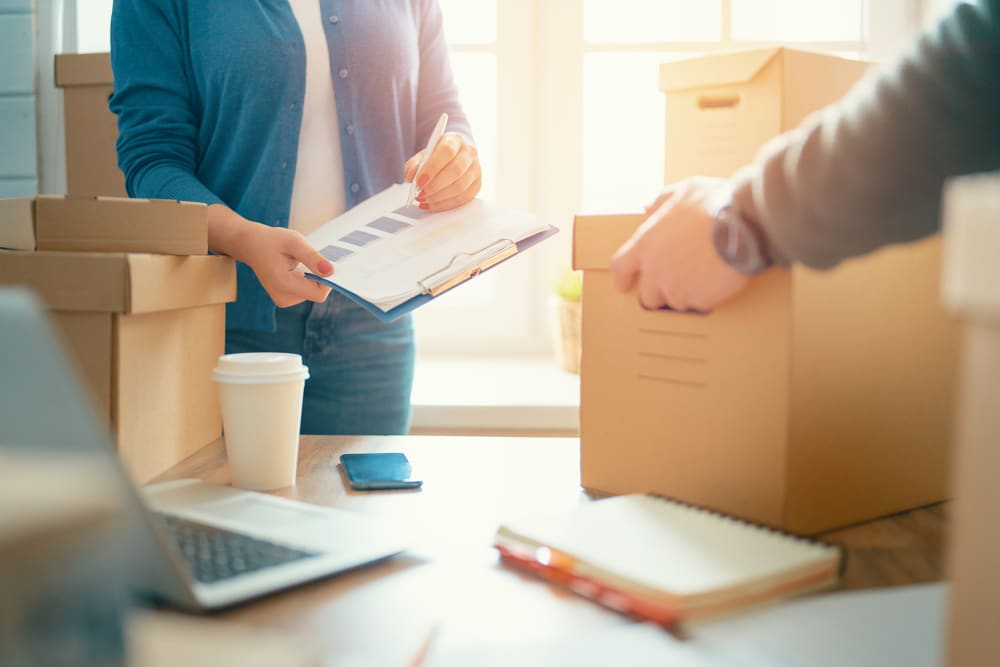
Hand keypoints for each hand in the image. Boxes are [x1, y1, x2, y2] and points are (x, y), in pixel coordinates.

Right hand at [235, 224, 333, 307]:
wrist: (251, 245)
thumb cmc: (271, 240)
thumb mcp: (294, 242)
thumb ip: (312, 257)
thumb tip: (331, 271)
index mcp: (284, 284)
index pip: (319, 293)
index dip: (327, 280)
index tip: (323, 263)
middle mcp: (283, 297)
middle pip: (316, 293)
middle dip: (318, 276)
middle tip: (308, 258)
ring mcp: (283, 300)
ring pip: (312, 292)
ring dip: (312, 277)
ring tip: (297, 263)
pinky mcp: (285, 299)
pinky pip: (306, 291)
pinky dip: (306, 280)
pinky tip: (295, 269)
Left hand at [404, 132, 480, 210]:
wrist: (456, 155)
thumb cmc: (438, 155)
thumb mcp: (424, 154)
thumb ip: (414, 164)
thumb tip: (411, 177)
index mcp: (455, 140)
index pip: (447, 152)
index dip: (432, 168)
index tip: (419, 181)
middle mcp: (469, 153)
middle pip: (456, 171)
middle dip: (435, 186)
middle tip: (420, 194)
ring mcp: (476, 169)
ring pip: (460, 187)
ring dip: (439, 197)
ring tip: (424, 199)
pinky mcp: (477, 184)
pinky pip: (463, 198)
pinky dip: (446, 204)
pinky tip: (432, 204)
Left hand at [610, 177, 750, 311]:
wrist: (745, 224)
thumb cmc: (715, 204)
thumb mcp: (683, 191)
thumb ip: (661, 201)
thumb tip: (647, 208)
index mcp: (646, 244)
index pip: (620, 268)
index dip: (623, 278)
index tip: (624, 285)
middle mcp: (655, 269)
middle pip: (648, 296)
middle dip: (660, 292)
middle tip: (679, 281)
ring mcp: (676, 288)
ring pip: (675, 302)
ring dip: (686, 294)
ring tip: (704, 275)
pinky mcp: (698, 300)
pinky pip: (699, 305)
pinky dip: (707, 297)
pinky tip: (718, 280)